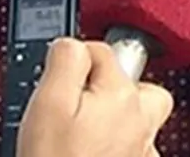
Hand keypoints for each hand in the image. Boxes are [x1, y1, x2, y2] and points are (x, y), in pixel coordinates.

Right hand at [16, 38, 172, 156]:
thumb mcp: (47, 102)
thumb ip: (65, 60)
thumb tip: (72, 44)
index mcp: (122, 96)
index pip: (101, 51)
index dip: (72, 60)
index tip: (56, 75)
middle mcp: (141, 122)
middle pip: (135, 85)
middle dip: (108, 86)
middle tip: (78, 101)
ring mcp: (142, 152)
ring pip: (137, 118)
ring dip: (112, 118)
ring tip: (79, 133)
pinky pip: (131, 149)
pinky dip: (113, 148)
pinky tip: (88, 154)